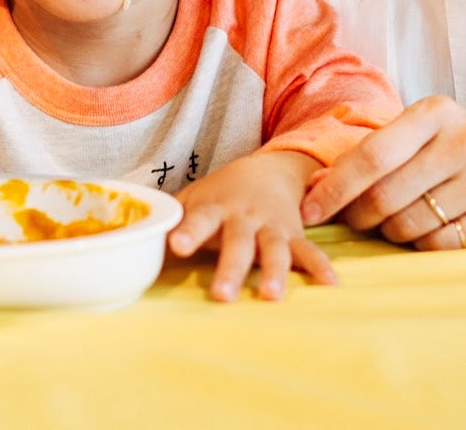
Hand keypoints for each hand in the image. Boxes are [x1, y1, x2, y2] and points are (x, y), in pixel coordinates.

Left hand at [167, 151, 338, 301]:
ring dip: (273, 272)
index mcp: (215, 206)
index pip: (199, 218)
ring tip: (270, 296)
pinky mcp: (294, 235)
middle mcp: (244, 216)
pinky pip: (307, 252)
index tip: (178, 246)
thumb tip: (135, 238)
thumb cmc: (221, 194)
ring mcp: (271, 225)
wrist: (268, 170)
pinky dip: (319, 267)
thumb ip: (171, 218)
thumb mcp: (194, 197)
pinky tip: (329, 285)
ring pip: (273, 249)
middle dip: (230, 268)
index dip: (189, 232)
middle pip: (237, 242)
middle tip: (222, 295)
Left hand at [300, 96, 465, 250]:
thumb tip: (314, 190)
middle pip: (386, 195)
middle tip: (354, 219)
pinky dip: (419, 244)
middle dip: (359, 215)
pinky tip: (425, 229)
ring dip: (389, 231)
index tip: (309, 211)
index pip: (372, 155)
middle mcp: (465, 141)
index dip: (335, 188)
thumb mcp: (412, 137)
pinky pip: (437, 245)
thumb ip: (366, 157)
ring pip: (408, 224)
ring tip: (395, 220)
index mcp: (436, 112)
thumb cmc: (446, 152)